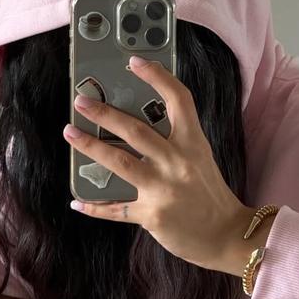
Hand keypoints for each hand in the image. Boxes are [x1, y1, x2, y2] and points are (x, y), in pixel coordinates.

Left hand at [63, 55, 253, 271]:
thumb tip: (133, 129)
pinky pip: (116, 209)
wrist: (227, 236)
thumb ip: (174, 143)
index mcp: (194, 144)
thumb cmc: (210, 195)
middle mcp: (178, 163)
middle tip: (81, 101)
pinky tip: (78, 201)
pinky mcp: (152, 215)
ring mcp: (163, 190)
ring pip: (119, 162)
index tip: (134, 61)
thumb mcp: (200, 160)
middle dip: (104, 113)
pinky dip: (94, 206)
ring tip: (70, 133)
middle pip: (135, 130)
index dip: (156, 77)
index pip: (178, 100)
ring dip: (90, 146)